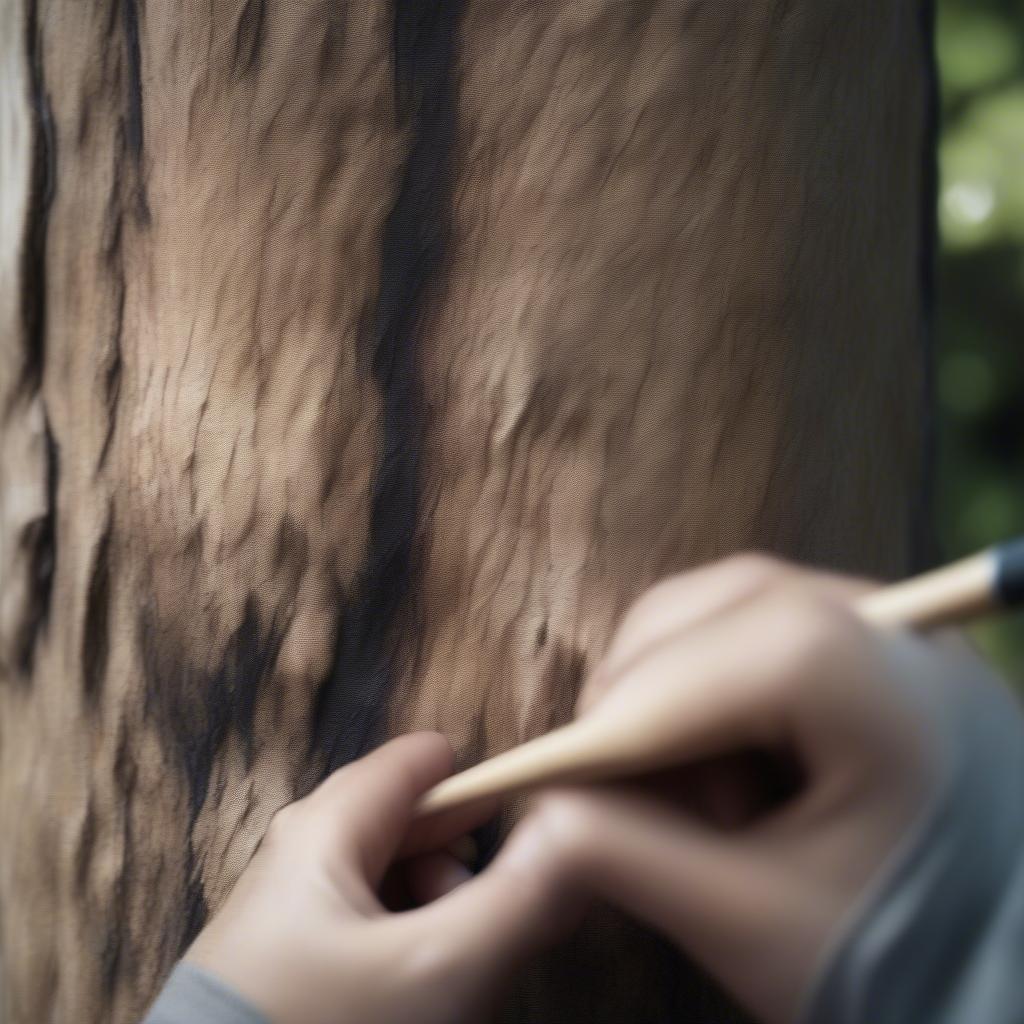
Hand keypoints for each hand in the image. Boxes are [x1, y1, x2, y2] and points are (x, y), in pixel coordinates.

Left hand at [185, 733, 576, 1023]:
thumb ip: (519, 899)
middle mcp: (302, 845)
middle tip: (492, 924)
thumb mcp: (439, 969)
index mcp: (327, 824)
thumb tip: (577, 833)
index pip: (423, 761)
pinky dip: (407, 938)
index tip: (531, 836)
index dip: (484, 786)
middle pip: (411, 819)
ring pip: (393, 873)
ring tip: (456, 966)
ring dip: (440, 908)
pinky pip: (369, 917)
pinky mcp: (288, 949)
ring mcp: (291, 899)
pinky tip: (418, 987)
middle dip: (463, 861)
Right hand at [523, 554, 989, 1023]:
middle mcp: (878, 615)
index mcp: (870, 675)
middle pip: (697, 618)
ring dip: (667, 697)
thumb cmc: (910, 958)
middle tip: (644, 812)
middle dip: (636, 711)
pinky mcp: (874, 641)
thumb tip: (530, 818)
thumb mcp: (755, 923)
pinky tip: (736, 768)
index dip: (606, 728)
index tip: (544, 788)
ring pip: (715, 614)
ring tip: (710, 802)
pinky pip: (753, 631)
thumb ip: (624, 858)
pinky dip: (707, 688)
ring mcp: (882, 618)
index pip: (694, 666)